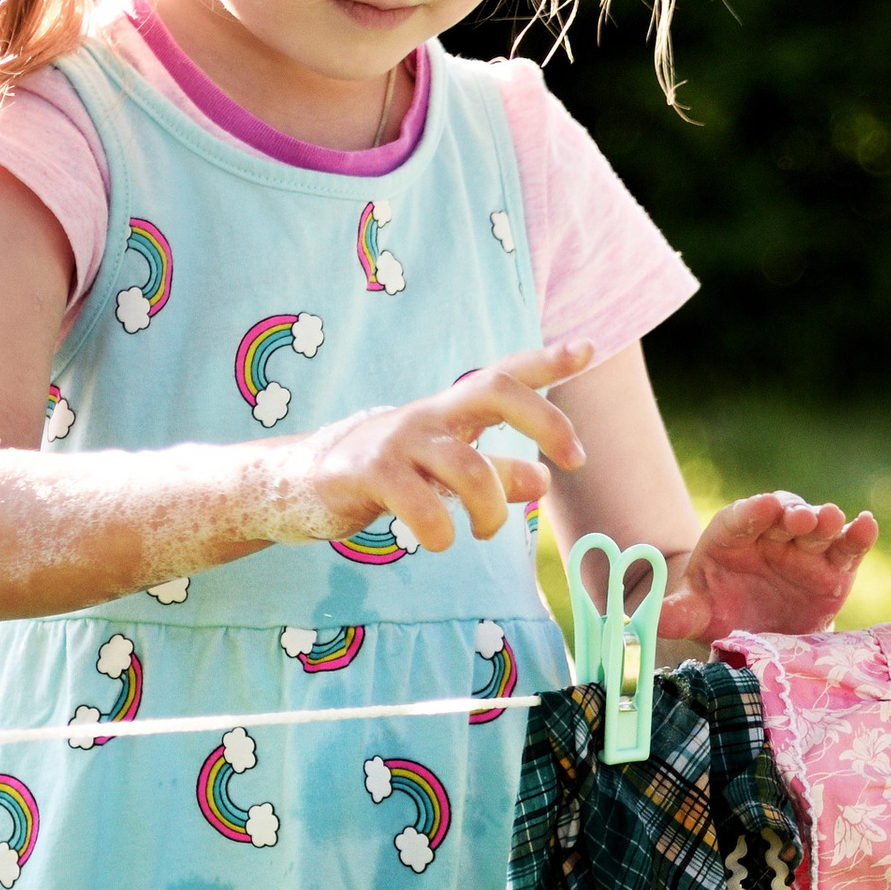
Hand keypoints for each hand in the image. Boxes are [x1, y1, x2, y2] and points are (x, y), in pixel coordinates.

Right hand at [294, 342, 592, 554]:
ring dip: (492, 509)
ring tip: (486, 532)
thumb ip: (496, 474)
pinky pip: (419, 504)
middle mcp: (429, 415)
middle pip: (494, 390)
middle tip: (575, 461)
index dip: (546, 361)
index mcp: (450, 411)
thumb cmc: (387, 474)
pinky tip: (438, 540)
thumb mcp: (446, 474)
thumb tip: (543, 480)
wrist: (303, 481)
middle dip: (545, 419)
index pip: (503, 375)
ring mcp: (398, 440)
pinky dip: (439, 530)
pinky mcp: (367, 472)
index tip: (587, 349)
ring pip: (468, 466)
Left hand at [660, 490, 877, 645]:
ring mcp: (805, 550)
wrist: (757, 632)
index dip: (753, 513)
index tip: (764, 508)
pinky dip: (859, 536)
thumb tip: (649, 618)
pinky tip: (866, 525)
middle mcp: (772, 536)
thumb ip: (679, 612)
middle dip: (793, 514)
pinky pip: (847, 548)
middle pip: (784, 516)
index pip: (742, 518)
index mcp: (733, 536)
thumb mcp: (697, 613)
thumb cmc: (722, 612)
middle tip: (801, 517)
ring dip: (826, 521)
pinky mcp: (834, 569)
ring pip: (818, 528)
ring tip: (832, 518)